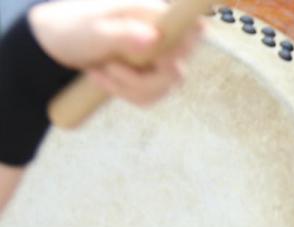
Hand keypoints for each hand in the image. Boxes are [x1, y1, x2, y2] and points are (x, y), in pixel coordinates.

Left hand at [27, 0, 200, 105]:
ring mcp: (158, 60)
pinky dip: (126, 94)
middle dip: (145, 79)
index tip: (161, 60)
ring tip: (100, 72)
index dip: (186, 47)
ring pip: (165, 87)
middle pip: (178, 68)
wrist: (54, 44)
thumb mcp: (93, 31)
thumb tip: (153, 38)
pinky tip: (104, 80)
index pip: (192, 29)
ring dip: (130, 88)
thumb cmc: (72, 29)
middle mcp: (162, 38)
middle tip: (112, 67)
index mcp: (154, 16)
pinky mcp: (150, 78)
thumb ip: (122, 33)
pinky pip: (151, 96)